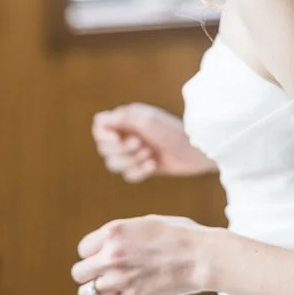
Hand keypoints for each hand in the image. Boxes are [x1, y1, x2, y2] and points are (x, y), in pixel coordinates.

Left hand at [71, 215, 214, 294]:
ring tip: (112, 286)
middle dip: (89, 273)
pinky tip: (127, 294)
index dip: (93, 253)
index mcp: (114, 231)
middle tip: (104, 273)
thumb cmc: (180, 234)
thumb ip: (123, 233)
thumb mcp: (146, 222)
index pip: (83, 248)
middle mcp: (112, 254)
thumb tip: (110, 242)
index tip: (104, 255)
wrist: (202, 256)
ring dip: (99, 290)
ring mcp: (121, 278)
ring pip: (88, 292)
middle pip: (79, 272)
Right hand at [92, 104, 216, 182]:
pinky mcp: (141, 167)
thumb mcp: (147, 122)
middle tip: (141, 144)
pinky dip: (139, 172)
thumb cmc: (172, 132)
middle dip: (121, 150)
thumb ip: (121, 120)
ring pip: (113, 164)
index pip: (100, 128)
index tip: (117, 138)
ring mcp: (134, 152)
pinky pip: (127, 176)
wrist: (196, 152)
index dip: (104, 136)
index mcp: (127, 118)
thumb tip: (98, 119)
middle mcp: (127, 134)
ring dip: (130, 161)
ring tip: (149, 155)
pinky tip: (153, 165)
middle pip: (103, 148)